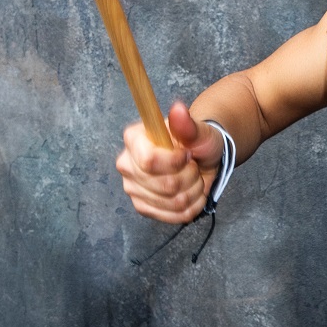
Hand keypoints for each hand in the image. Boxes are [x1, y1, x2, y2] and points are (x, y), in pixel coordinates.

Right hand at [115, 101, 224, 224]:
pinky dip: (192, 205)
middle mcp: (126, 164)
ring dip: (193, 190)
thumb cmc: (196, 142)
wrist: (200, 159)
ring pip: (173, 202)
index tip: (187, 153)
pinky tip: (191, 192)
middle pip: (165, 185)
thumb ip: (187, 124)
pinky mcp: (143, 207)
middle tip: (191, 164)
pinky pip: (174, 216)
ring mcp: (132, 188)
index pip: (149, 161)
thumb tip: (178, 109)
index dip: (175, 162)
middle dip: (190, 176)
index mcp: (134, 139)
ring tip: (193, 176)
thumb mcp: (198, 131)